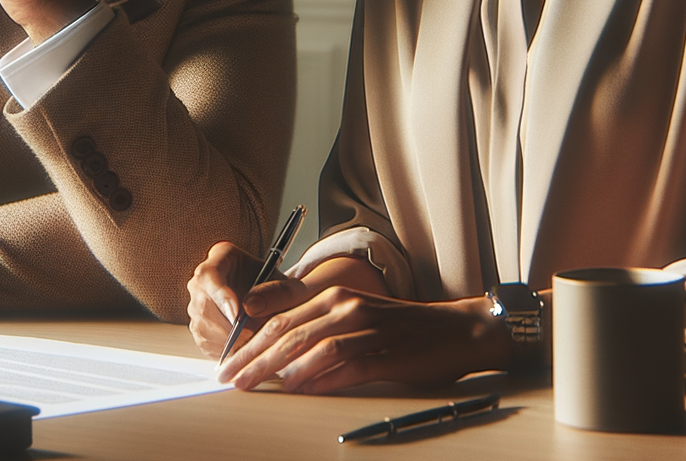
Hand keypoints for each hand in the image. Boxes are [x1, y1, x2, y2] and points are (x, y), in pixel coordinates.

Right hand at [186, 241, 316, 358]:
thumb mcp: (290, 286)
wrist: (272, 302)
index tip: (237, 317)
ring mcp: (196, 306)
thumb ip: (279, 292)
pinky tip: (246, 348)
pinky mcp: (199, 329)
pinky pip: (207, 344)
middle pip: (204, 307)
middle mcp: (202, 282)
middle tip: (254, 339)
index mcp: (221, 258)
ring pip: (204, 329)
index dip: (221, 297)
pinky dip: (227, 351)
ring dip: (230, 342)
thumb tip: (250, 308)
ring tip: (255, 343)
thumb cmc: (279, 291)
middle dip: (231, 329)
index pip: (208, 275)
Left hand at [217, 287, 509, 394]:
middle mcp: (346, 305)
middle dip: (253, 356)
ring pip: (312, 346)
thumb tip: (282, 360)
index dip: (249, 340)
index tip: (227, 359)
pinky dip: (321, 378)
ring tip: (256, 385)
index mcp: (334, 295)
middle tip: (230, 377)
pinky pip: (347, 364)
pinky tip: (302, 389)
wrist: (458, 330)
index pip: (280, 318)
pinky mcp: (387, 352)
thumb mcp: (357, 317)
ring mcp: (367, 328)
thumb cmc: (403, 329)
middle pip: (288, 332)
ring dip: (280, 368)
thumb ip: (321, 331)